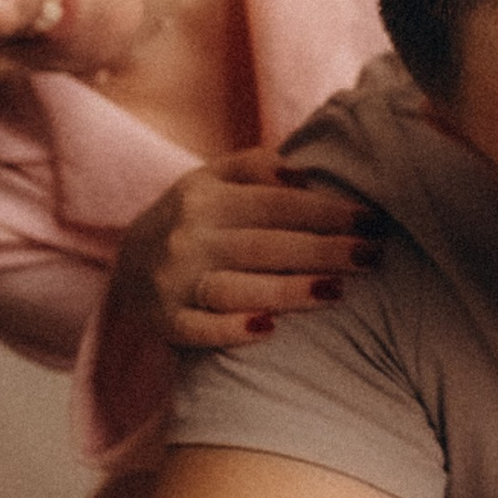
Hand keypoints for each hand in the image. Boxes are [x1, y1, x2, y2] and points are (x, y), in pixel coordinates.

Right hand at [112, 148, 382, 351]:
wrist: (124, 261)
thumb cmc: (195, 218)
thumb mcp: (213, 179)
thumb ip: (257, 166)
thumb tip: (304, 172)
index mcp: (206, 198)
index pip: (276, 204)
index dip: (327, 212)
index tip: (372, 220)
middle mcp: (188, 238)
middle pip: (264, 245)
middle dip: (323, 250)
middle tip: (372, 256)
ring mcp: (174, 281)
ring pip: (235, 287)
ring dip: (287, 291)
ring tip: (336, 291)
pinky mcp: (166, 321)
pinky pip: (198, 330)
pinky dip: (230, 330)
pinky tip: (268, 330)